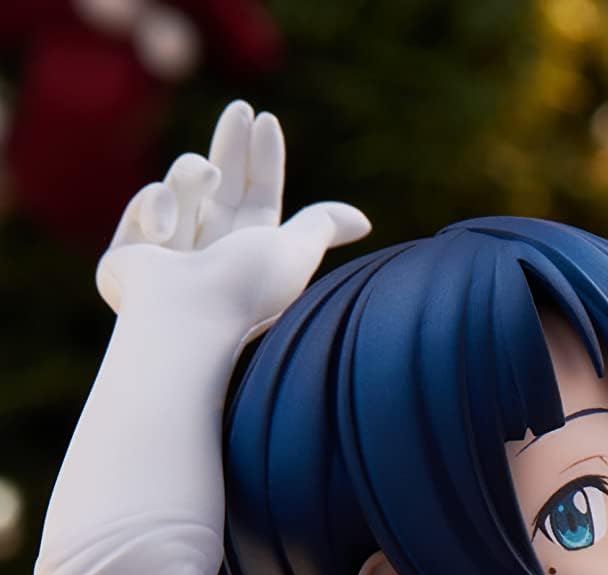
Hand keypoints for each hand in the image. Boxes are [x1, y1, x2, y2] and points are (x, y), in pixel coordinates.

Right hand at [97, 100, 367, 346]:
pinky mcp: (131, 254)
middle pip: (221, 186)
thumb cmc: (244, 290)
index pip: (259, 200)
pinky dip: (159, 205)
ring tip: (208, 178)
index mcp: (250, 259)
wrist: (184, 318)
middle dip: (231, 144)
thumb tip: (362, 220)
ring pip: (182, 181)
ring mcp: (170, 254)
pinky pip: (149, 200)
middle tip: (240, 107)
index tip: (267, 120)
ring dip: (195, 171)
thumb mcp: (293, 254)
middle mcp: (211, 256)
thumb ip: (320, 228)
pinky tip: (165, 234)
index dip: (264, 162)